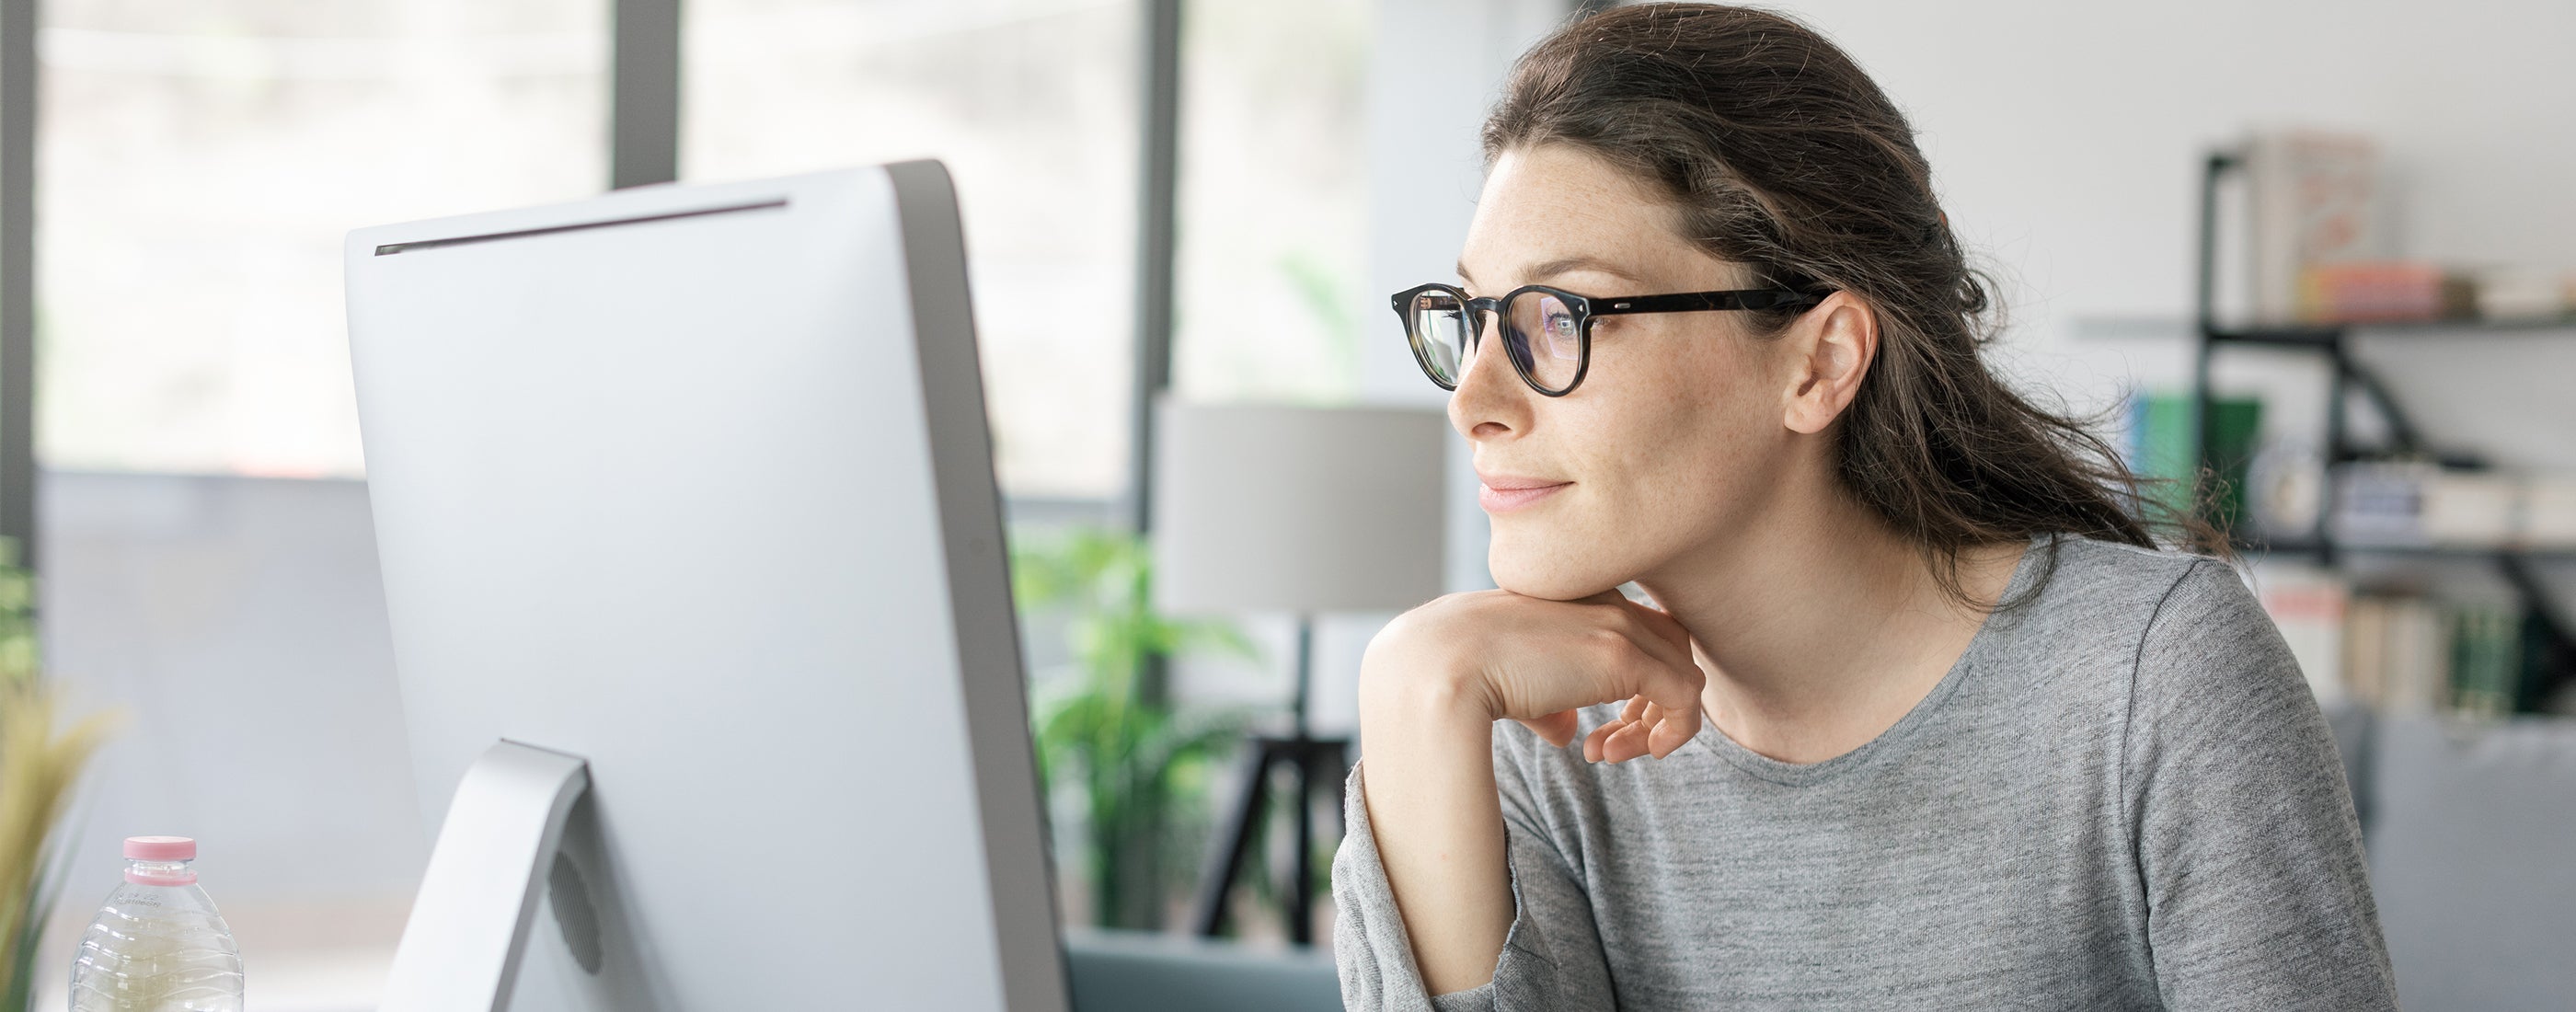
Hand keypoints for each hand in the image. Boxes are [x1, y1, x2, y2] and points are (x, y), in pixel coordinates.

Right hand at [1364, 588, 1706, 761]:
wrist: (1442, 663)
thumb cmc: (1463, 670)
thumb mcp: (1513, 682)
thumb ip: (1549, 701)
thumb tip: (1568, 731)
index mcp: (1579, 596)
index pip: (1639, 630)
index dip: (1634, 684)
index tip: (1600, 727)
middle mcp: (1606, 601)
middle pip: (1670, 648)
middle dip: (1651, 703)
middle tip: (1610, 743)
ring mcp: (1619, 626)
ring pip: (1683, 675)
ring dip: (1656, 725)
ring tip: (1611, 755)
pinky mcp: (1626, 658)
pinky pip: (1685, 699)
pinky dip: (1670, 733)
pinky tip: (1620, 755)